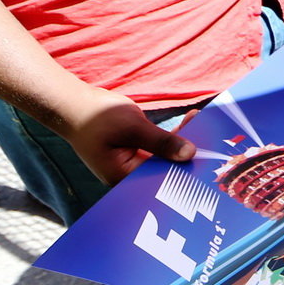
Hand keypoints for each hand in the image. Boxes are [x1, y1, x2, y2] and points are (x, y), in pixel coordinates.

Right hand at [54, 88, 196, 185]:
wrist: (73, 106)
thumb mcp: (133, 127)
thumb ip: (162, 142)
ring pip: (164, 159)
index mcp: (124, 178)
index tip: (209, 151)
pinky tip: (188, 123)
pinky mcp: (133, 155)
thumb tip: (190, 154)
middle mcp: (128, 178)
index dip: (187, 166)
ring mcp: (130, 167)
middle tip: (210, 134)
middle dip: (188, 153)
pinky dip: (171, 138)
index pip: (164, 178)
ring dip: (182, 143)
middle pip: (166, 170)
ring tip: (200, 123)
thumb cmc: (96, 117)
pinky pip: (158, 150)